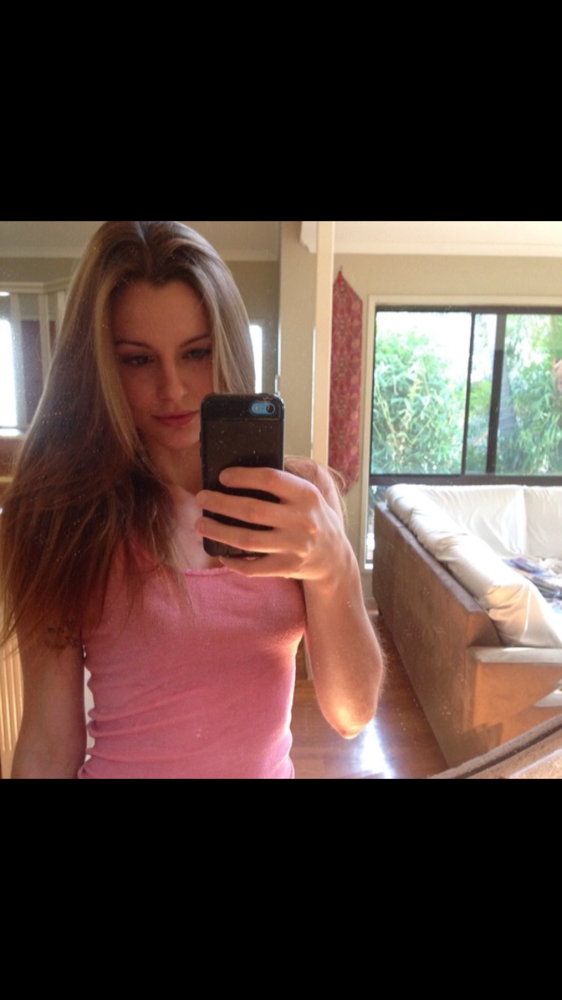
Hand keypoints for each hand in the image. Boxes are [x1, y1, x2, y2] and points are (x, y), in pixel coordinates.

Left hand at [195, 466, 348, 582]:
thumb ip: (286, 482)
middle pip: (252, 510)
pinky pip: (252, 567)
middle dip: (220, 503)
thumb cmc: (314, 519)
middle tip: (202, 498)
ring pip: (247, 540)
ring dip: (218, 531)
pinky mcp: (287, 568)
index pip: (271, 479)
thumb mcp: (310, 495)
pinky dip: (233, 561)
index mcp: (307, 495)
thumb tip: (245, 468)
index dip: (243, 477)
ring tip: (200, 523)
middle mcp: (302, 521)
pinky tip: (221, 553)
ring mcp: (295, 547)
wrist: (334, 558)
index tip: (222, 476)